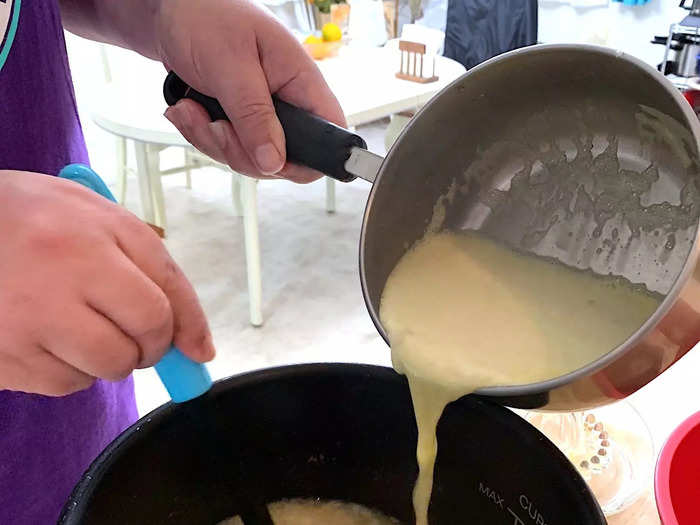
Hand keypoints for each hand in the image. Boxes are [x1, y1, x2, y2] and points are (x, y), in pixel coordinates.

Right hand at [0, 171, 213, 395]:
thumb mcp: (100, 218)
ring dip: (110, 356)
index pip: (163, 300)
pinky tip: (51, 337)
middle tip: (134, 331)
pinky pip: (65, 384)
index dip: (188, 329)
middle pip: (140, 341)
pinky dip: (72, 368)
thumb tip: (197, 345)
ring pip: (106, 369)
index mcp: (91, 238)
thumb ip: (154, 270)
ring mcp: (25, 323)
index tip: (198, 350)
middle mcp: (59, 281)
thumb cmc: (36, 217)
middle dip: (150, 343)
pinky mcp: (2, 357)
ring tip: (82, 324)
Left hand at [157, 0, 345, 182]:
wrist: (171, 9)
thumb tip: (274, 162)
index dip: (309, 160)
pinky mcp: (239, 121)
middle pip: (284, 159)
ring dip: (213, 142)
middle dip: (242, 153)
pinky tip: (188, 108)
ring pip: (251, 159)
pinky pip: (227, 149)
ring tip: (191, 108)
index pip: (330, 136)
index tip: (271, 160)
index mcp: (302, 83)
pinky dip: (202, 135)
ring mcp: (262, 115)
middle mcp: (288, 103)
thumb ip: (254, 116)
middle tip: (215, 125)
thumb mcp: (231, 67)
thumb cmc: (206, 16)